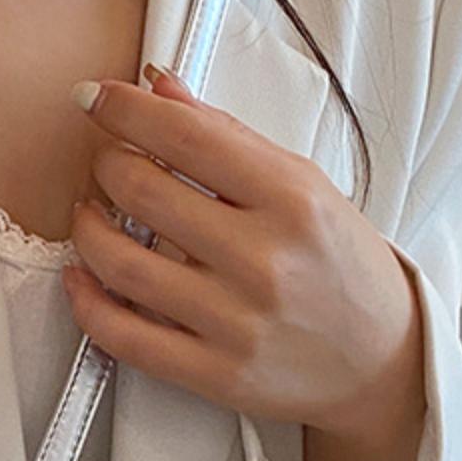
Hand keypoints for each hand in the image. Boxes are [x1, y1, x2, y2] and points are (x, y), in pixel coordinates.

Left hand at [61, 65, 426, 460]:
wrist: (381, 362)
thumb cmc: (343, 270)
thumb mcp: (307, 188)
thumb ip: (229, 138)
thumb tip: (160, 87)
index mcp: (292, 199)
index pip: (187, 136)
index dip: (125, 110)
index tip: (94, 98)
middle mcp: (262, 259)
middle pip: (144, 193)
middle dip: (106, 166)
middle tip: (103, 160)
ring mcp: (235, 322)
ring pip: (121, 265)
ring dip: (87, 229)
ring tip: (89, 213)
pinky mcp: (213, 373)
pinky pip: (123, 336)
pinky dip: (86, 301)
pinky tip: (80, 276)